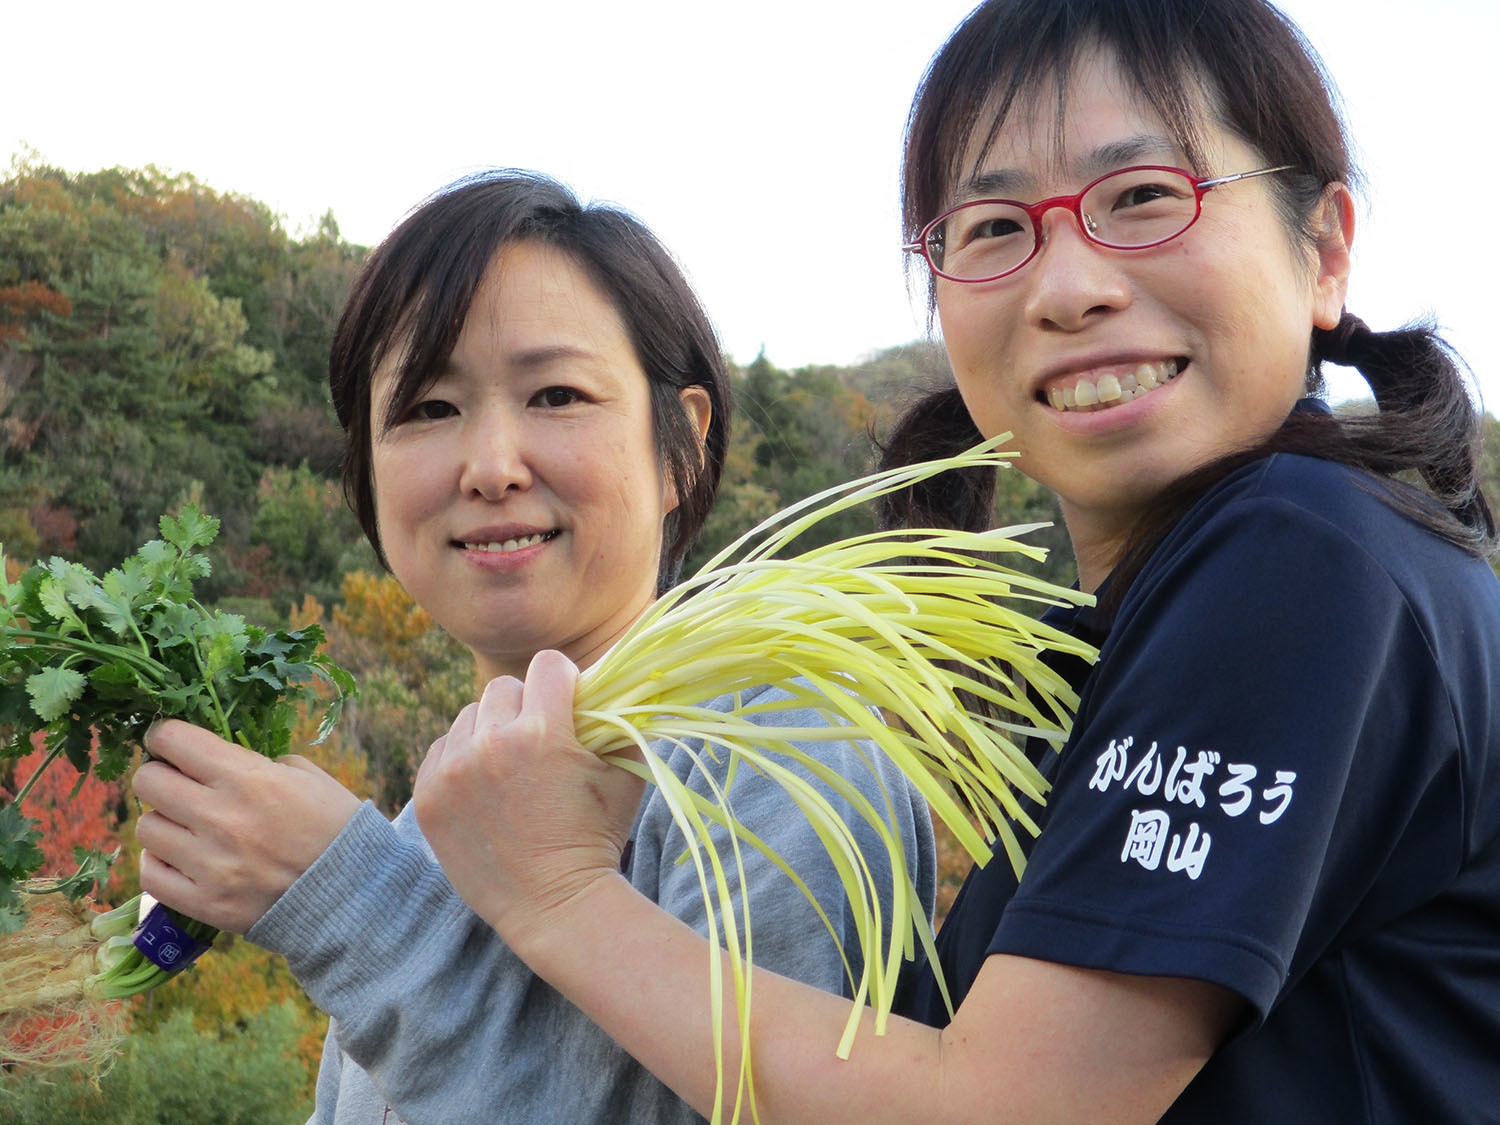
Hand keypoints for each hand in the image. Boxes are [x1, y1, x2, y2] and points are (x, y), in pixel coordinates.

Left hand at [134, 720, 362, 933]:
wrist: (356, 894)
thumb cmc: (335, 827)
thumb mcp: (307, 777)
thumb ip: (256, 763)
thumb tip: (214, 761)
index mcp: (250, 778)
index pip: (172, 740)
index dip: (165, 736)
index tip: (169, 743)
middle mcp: (222, 818)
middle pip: (148, 781)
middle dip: (160, 775)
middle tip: (177, 784)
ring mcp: (210, 864)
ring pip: (147, 827)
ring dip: (164, 822)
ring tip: (188, 827)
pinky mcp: (204, 903)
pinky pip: (151, 874)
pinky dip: (162, 862)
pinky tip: (184, 858)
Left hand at [415, 649, 643, 952]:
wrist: (555, 906)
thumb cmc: (599, 837)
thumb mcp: (626, 773)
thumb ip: (623, 718)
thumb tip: (621, 680)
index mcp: (543, 733)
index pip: (547, 664)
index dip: (564, 680)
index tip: (568, 702)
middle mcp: (491, 744)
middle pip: (504, 687)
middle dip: (526, 706)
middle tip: (539, 741)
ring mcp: (452, 771)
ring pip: (470, 715)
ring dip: (491, 731)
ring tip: (511, 769)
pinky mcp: (426, 795)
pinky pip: (441, 747)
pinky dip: (461, 758)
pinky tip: (485, 787)